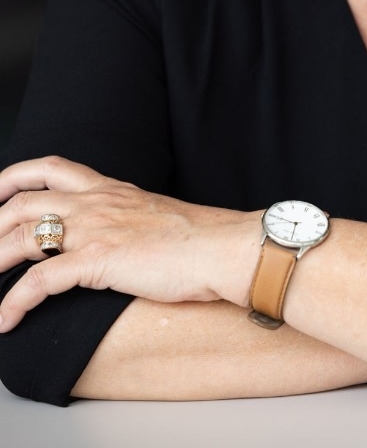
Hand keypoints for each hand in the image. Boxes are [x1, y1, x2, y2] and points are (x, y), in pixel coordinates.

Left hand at [0, 156, 261, 331]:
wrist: (223, 247)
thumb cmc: (199, 239)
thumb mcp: (153, 215)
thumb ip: (126, 218)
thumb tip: (118, 235)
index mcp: (111, 189)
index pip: (52, 167)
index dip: (15, 175)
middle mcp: (96, 202)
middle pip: (24, 201)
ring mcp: (95, 229)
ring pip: (22, 236)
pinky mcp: (98, 260)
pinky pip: (39, 282)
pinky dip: (13, 302)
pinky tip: (4, 320)